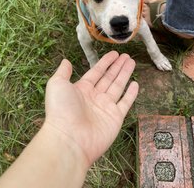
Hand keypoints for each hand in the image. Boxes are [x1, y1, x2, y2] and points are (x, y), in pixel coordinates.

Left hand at [44, 51, 137, 167]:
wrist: (69, 140)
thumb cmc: (61, 110)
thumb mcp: (57, 85)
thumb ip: (63, 72)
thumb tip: (65, 61)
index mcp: (82, 89)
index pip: (96, 72)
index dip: (106, 62)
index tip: (114, 54)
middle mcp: (94, 97)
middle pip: (109, 78)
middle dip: (118, 66)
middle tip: (127, 56)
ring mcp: (106, 108)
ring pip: (118, 87)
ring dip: (125, 74)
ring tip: (132, 62)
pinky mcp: (115, 118)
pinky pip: (125, 103)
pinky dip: (131, 94)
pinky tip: (135, 84)